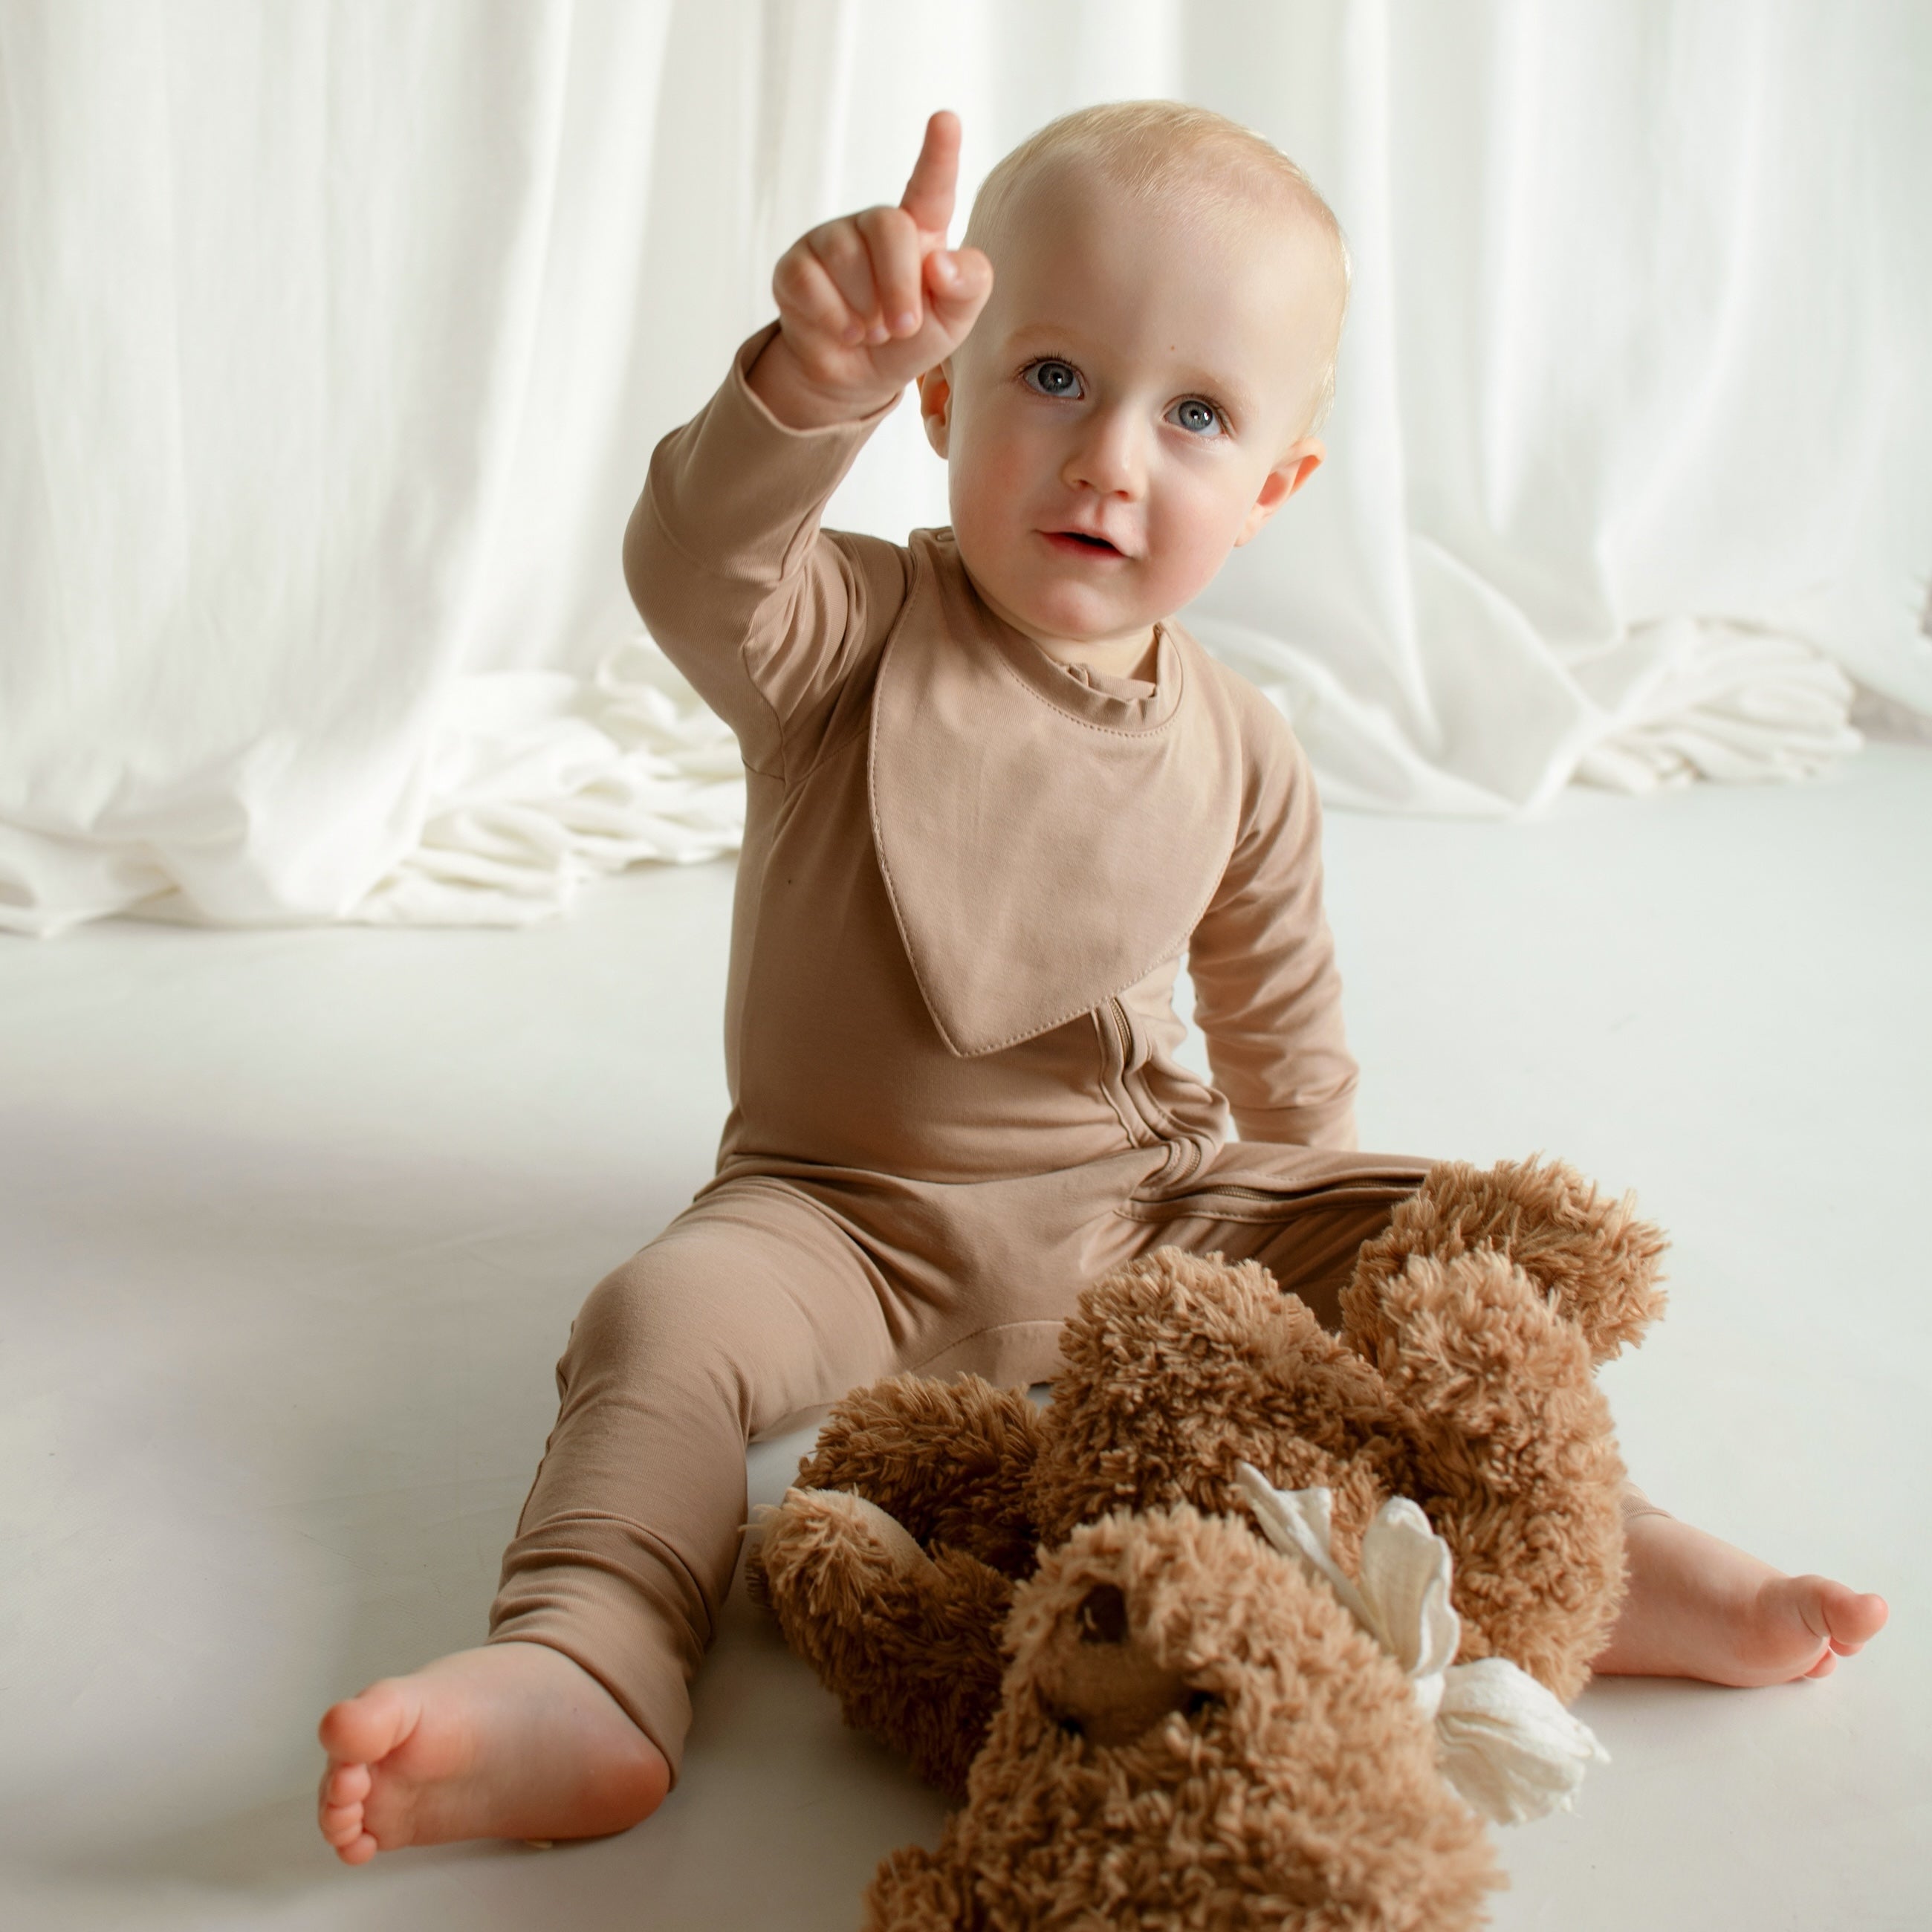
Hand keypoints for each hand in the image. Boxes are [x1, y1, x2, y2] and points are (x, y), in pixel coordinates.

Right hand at [751, 110, 993, 428]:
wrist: (858, 375)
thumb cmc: (910, 337)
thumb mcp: (953, 320)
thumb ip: (968, 287)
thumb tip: (939, 263)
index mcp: (921, 229)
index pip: (931, 186)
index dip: (939, 154)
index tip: (947, 120)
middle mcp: (874, 225)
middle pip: (890, 228)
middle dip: (900, 285)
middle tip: (904, 326)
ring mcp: (830, 241)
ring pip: (846, 258)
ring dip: (866, 311)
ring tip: (872, 330)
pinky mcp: (795, 267)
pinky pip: (810, 284)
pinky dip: (833, 319)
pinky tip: (843, 330)